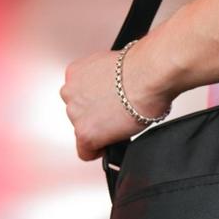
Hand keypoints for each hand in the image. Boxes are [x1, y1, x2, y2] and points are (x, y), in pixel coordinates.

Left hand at [59, 37, 174, 160]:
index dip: (94, 102)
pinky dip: (97, 151)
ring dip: (97, 130)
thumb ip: (105, 79)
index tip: (105, 104)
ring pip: (82, 130)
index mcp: (74, 72)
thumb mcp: (113, 66)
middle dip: (95, 115)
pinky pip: (85, 152)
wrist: (148, 76)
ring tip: (119, 124)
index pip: (76, 94)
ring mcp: (75, 114)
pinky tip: (111, 142)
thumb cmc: (140, 68)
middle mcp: (70, 92)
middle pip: (78, 113)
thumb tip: (113, 90)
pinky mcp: (85, 134)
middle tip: (115, 114)